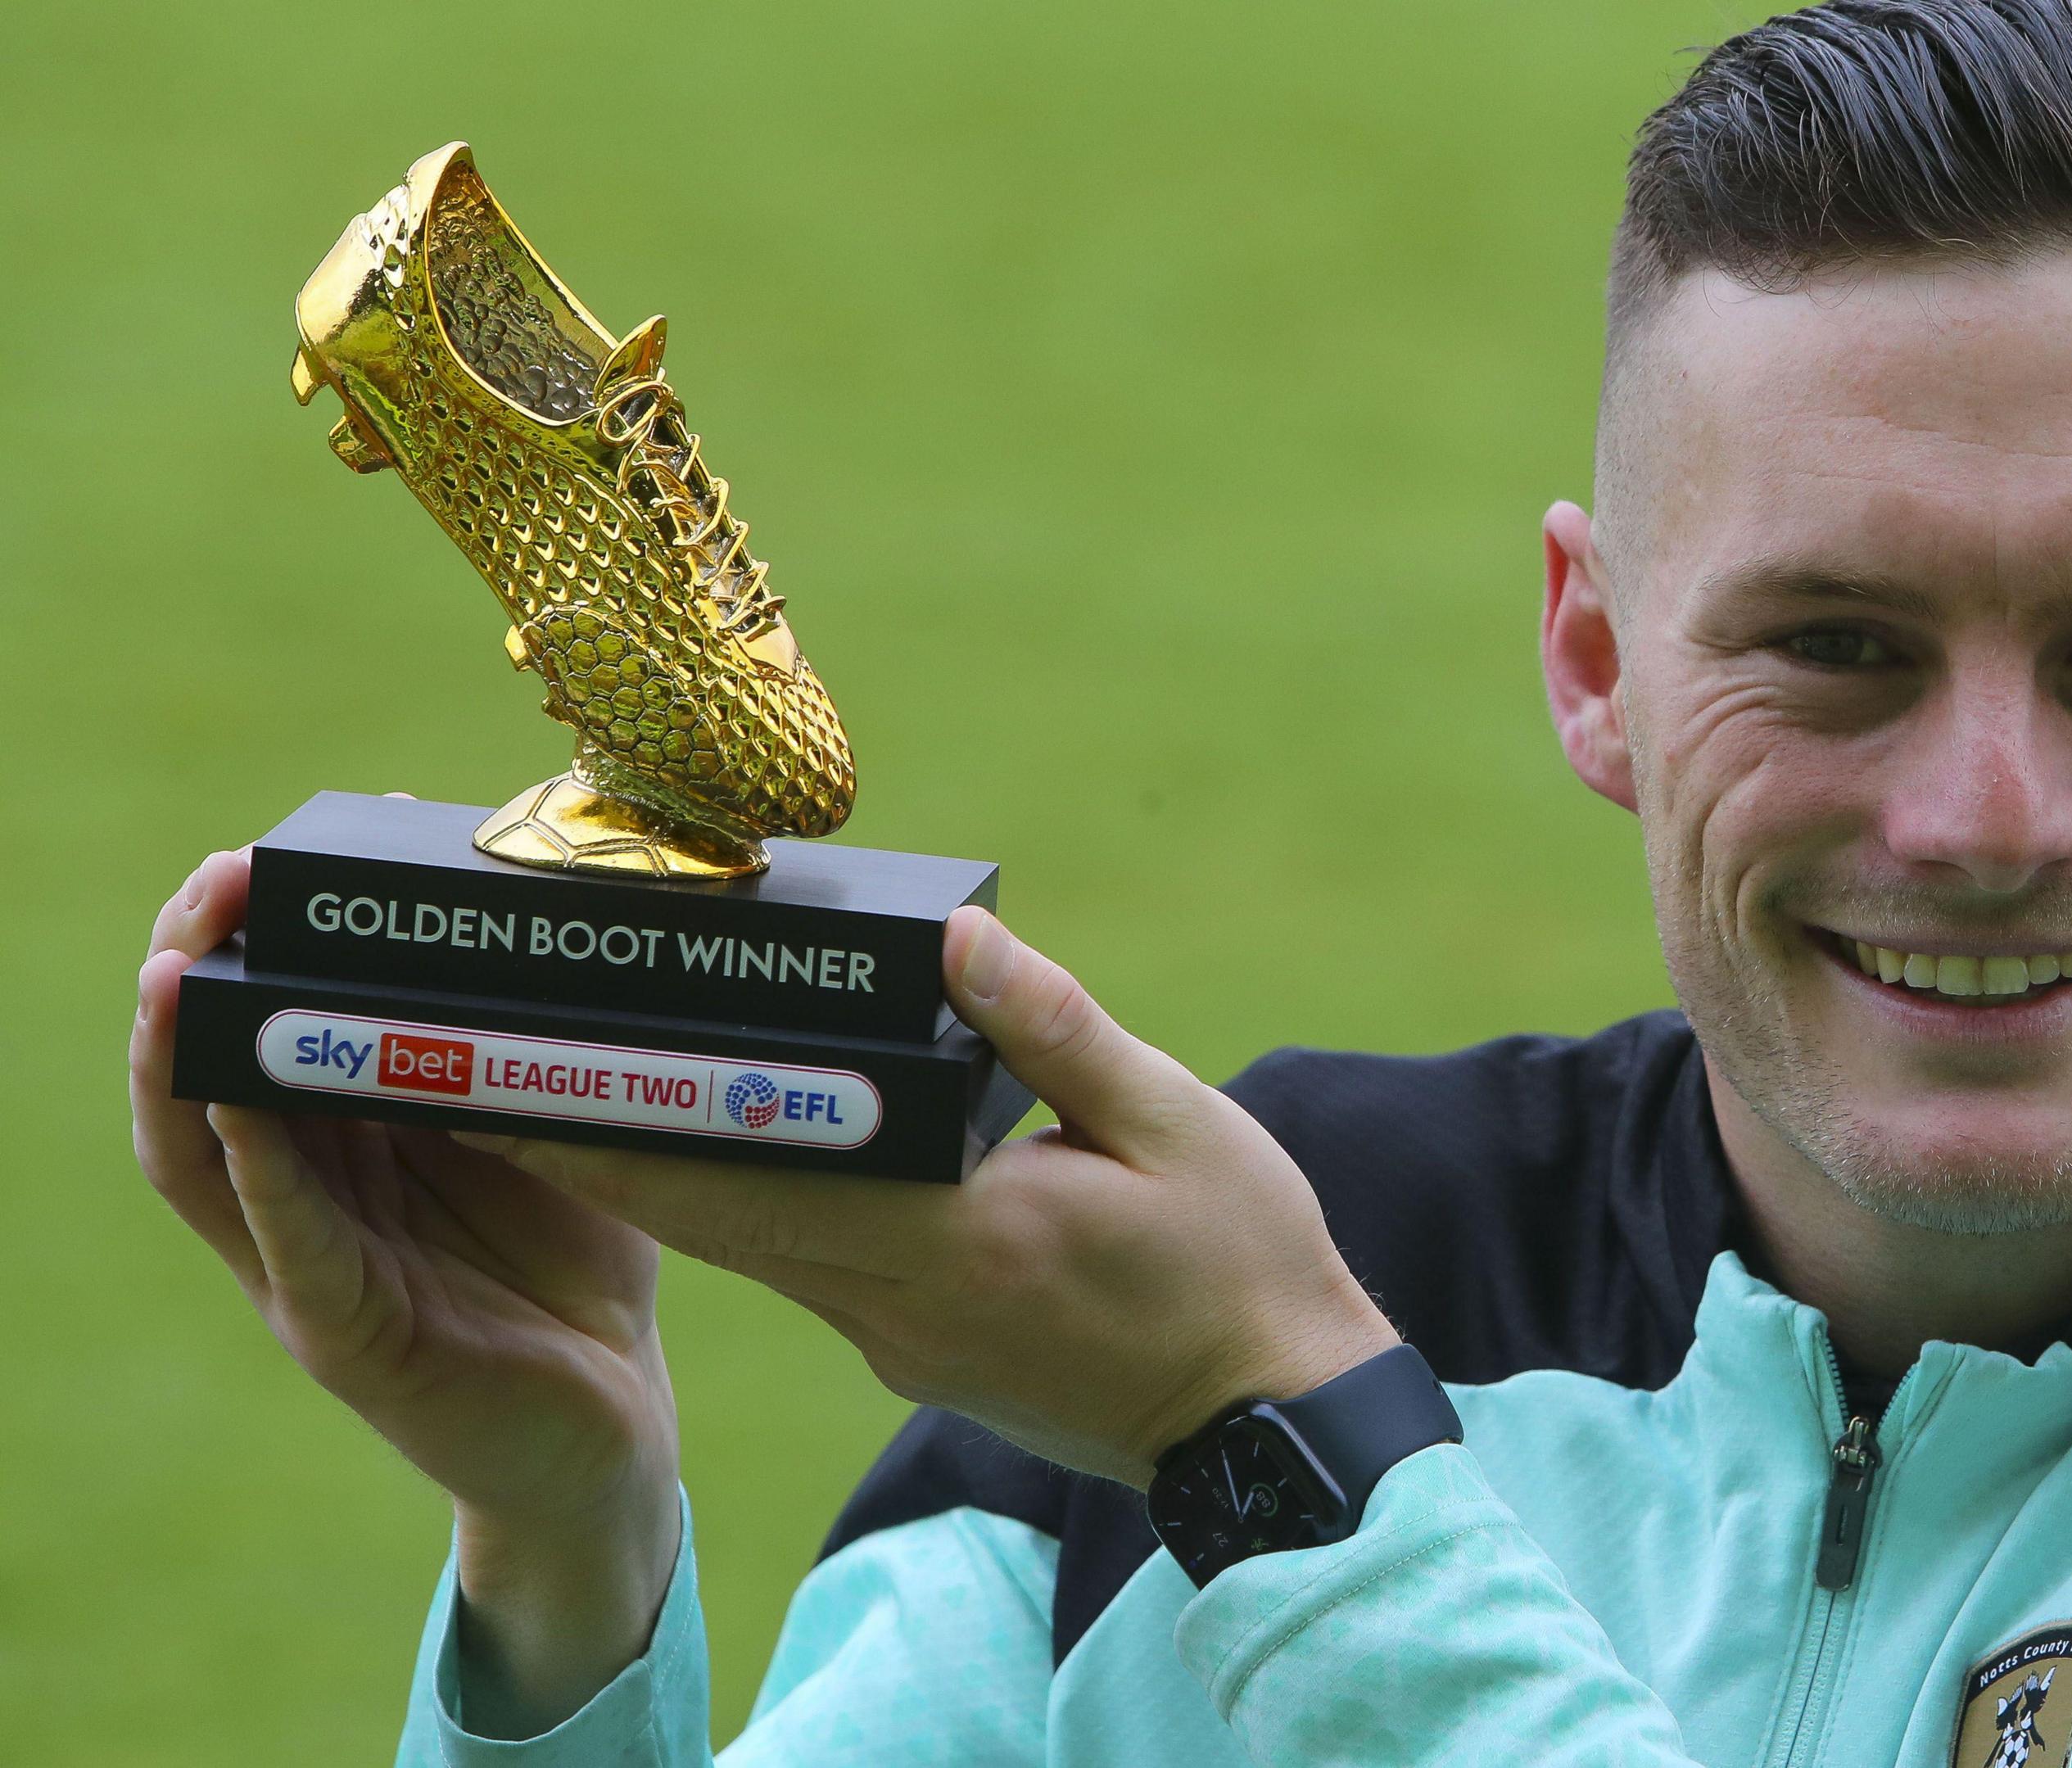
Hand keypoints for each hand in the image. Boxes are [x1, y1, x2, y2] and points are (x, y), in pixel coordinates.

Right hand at [129, 846, 678, 1730]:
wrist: (618, 1426)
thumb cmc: (578, 1268)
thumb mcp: (555, 1136)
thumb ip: (526, 1054)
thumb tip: (529, 919)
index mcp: (347, 1142)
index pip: (267, 1027)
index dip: (254, 942)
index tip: (279, 849)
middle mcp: (304, 1199)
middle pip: (206, 1072)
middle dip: (197, 969)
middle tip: (216, 878)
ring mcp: (310, 1273)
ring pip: (206, 1157)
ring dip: (186, 1062)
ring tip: (177, 972)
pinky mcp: (349, 1341)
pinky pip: (288, 1250)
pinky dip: (262, 1179)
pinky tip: (244, 1119)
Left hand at [465, 906, 1397, 1487]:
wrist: (1270, 1430)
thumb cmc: (1240, 1271)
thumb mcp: (1175, 1128)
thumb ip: (1053, 1032)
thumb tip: (953, 939)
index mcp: (953, 1242)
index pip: (746, 1180)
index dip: (617, 1129)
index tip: (510, 1073)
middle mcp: (896, 1303)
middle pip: (709, 1215)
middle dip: (593, 1138)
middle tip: (487, 1062)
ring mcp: (900, 1338)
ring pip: (749, 1243)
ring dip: (662, 1169)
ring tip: (576, 1083)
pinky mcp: (919, 1349)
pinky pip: (804, 1266)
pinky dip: (747, 1201)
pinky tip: (736, 1141)